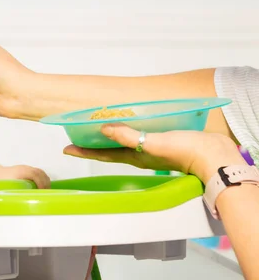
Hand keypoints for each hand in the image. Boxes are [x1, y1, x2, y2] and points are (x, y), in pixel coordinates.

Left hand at [0, 165, 50, 188]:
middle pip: (40, 172)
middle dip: (45, 183)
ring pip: (40, 172)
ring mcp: (26, 168)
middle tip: (46, 193)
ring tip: (46, 191)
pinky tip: (43, 186)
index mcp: (20, 171)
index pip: (35, 174)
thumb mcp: (7, 187)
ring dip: (45, 181)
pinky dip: (42, 178)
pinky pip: (38, 172)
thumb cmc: (0, 181)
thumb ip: (15, 192)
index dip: (40, 182)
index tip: (42, 191)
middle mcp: (24, 168)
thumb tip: (23, 200)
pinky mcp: (27, 170)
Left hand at [63, 123, 245, 183]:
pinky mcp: (162, 142)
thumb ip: (128, 137)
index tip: (65, 148)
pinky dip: (127, 130)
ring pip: (122, 143)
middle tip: (76, 136)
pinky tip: (128, 123)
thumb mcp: (153, 143)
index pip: (101, 154)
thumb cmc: (185, 152)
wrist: (214, 155)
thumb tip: (103, 129)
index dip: (83, 151)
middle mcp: (139, 154)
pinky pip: (137, 136)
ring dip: (107, 137)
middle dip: (91, 143)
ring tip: (96, 128)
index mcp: (134, 156)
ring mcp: (150, 149)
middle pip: (109, 149)